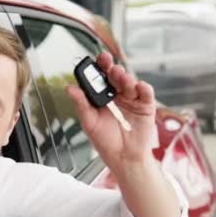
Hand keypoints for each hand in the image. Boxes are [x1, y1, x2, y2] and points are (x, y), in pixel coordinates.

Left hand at [67, 51, 156, 166]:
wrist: (122, 157)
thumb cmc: (105, 141)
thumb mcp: (89, 122)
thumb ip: (81, 104)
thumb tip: (69, 88)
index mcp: (103, 96)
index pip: (101, 77)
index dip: (100, 66)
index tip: (97, 59)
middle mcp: (118, 95)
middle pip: (116, 76)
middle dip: (113, 68)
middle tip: (109, 66)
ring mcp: (132, 99)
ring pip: (130, 82)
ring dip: (126, 78)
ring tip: (121, 78)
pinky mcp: (146, 106)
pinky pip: (146, 93)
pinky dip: (143, 87)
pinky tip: (139, 86)